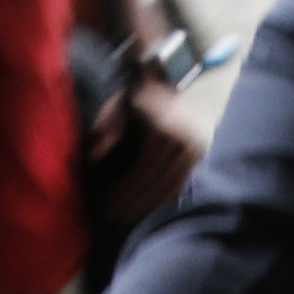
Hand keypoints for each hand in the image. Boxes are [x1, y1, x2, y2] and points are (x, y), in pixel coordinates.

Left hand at [97, 74, 204, 228]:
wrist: (190, 76)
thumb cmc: (149, 86)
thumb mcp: (125, 100)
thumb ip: (108, 126)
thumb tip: (92, 158)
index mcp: (166, 130)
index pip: (142, 172)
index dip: (123, 191)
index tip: (104, 203)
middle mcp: (185, 144)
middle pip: (156, 185)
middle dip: (133, 203)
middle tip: (112, 217)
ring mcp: (197, 152)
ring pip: (170, 188)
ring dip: (148, 204)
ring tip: (126, 215)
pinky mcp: (200, 156)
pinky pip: (180, 184)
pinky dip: (163, 198)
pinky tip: (147, 205)